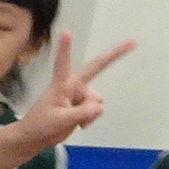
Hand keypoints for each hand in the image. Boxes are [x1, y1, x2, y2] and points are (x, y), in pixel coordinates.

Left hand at [15, 32, 130, 147]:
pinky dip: (90, 118)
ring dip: (89, 113)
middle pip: (97, 68)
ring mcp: (80, 94)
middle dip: (114, 55)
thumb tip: (100, 107)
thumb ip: (80, 114)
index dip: (65, 48)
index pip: (63, 64)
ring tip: (72, 120)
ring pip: (96, 101)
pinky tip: (78, 123)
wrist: (36, 137)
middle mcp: (73, 85)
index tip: (66, 32)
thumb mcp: (60, 121)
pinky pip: (96, 110)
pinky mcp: (83, 104)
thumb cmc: (41, 125)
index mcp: (61, 85)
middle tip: (132, 41)